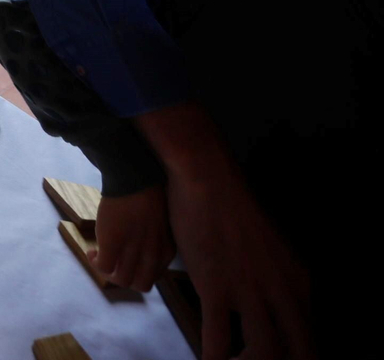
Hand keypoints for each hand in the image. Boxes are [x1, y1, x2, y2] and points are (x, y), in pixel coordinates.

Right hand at [91, 187, 174, 291]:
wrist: (134, 179)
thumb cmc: (148, 196)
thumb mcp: (160, 225)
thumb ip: (155, 242)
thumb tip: (141, 250)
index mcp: (166, 251)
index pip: (154, 277)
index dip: (138, 273)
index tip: (127, 263)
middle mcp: (152, 256)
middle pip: (140, 285)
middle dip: (125, 278)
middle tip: (114, 266)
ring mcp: (132, 251)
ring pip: (121, 280)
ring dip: (108, 272)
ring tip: (99, 257)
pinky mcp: (113, 244)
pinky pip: (104, 266)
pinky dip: (96, 263)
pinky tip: (92, 252)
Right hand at [164, 153, 313, 359]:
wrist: (209, 179)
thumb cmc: (234, 209)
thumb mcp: (274, 250)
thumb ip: (279, 280)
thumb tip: (271, 306)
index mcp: (301, 284)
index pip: (313, 339)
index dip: (300, 358)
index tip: (283, 358)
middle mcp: (283, 292)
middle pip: (301, 352)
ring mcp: (251, 292)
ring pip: (265, 354)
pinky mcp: (216, 288)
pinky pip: (218, 340)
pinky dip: (214, 359)